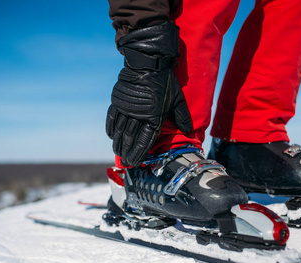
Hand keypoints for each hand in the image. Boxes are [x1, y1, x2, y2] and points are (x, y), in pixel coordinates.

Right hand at [105, 21, 192, 166]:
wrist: (147, 62)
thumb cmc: (165, 81)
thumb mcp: (177, 98)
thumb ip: (182, 116)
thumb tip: (189, 130)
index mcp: (154, 117)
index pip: (146, 140)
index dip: (140, 153)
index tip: (135, 162)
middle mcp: (138, 115)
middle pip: (131, 138)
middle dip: (128, 152)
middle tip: (125, 162)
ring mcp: (126, 108)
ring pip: (121, 130)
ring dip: (119, 143)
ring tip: (118, 153)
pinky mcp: (118, 100)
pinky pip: (112, 117)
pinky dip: (111, 127)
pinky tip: (111, 136)